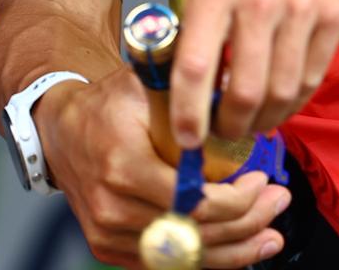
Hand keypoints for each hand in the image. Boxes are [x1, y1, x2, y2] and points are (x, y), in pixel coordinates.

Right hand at [39, 70, 291, 267]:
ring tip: (270, 235)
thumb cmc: (105, 106)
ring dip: (235, 249)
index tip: (262, 180)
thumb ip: (186, 93)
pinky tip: (239, 249)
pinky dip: (206, 259)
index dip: (236, 200)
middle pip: (194, 233)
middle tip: (278, 201)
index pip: (192, 201)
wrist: (60, 132)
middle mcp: (113, 208)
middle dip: (247, 222)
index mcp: (123, 167)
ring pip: (184, 257)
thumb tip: (235, 90)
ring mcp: (109, 233)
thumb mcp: (142, 86)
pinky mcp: (110, 247)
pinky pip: (166, 263)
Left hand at [171, 0, 338, 145]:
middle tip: (222, 133)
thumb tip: (183, 90)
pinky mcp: (332, 19)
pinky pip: (310, 81)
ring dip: (263, 120)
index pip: (195, 66)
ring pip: (281, 94)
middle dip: (230, 126)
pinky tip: (278, 101)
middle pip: (244, 91)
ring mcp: (301, 10)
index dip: (188, 113)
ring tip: (251, 122)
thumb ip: (195, 28)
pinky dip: (292, 102)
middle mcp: (259, 1)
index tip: (186, 139)